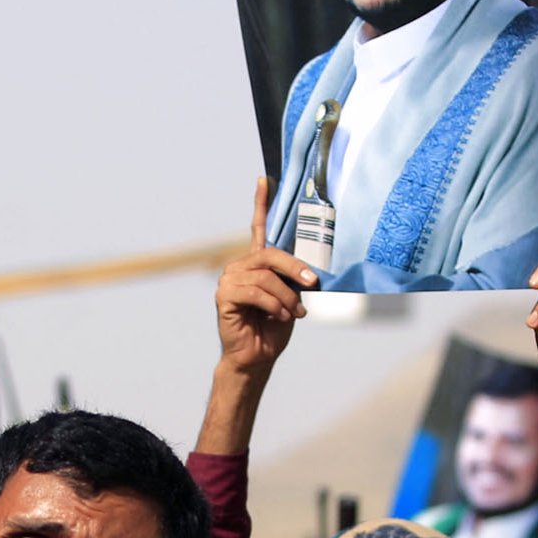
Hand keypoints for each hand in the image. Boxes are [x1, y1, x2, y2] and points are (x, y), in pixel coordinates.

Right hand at [214, 177, 317, 376]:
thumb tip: (311, 272)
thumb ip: (294, 280)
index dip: (261, 203)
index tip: (265, 180)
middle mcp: (241, 267)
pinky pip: (255, 292)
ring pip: (266, 277)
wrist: (258, 357)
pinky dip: (273, 305)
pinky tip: (278, 316)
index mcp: (257, 264)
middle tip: (313, 284)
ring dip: (286, 297)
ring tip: (294, 312)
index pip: (258, 228)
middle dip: (296, 270)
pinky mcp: (224, 295)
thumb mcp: (291, 299)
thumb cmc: (275, 328)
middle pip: (271, 255)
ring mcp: (230, 279)